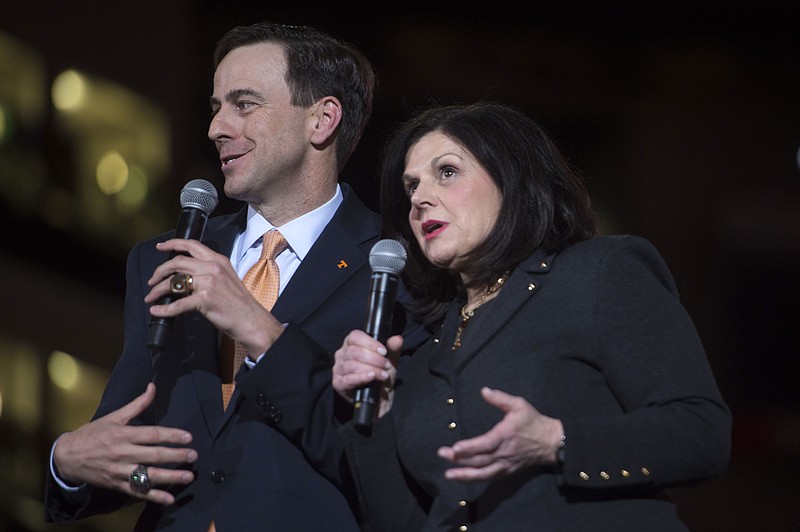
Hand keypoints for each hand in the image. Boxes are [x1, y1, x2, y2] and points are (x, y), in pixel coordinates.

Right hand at [53, 383, 196, 504]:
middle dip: (176, 456)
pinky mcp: (117, 485)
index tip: (188, 437)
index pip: (152, 435)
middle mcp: (123, 453)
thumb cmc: (93, 434)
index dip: (171, 435)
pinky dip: (154, 497)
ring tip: (188, 477)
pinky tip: (169, 499)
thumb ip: (137, 404)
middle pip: (153, 455)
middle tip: (193, 456)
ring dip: (170, 478)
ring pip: (148, 476)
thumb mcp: (114, 416)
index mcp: (123, 434)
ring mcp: (120, 471)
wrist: (68, 456)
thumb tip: (153, 387)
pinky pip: (138, 492)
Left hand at [144, 238, 283, 358]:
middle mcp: (213, 268)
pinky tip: (157, 311)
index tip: (160, 247)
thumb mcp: (227, 280)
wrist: (252, 320)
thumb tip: (186, 277)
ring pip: (174, 282)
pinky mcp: (205, 299)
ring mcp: (209, 283)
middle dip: (159, 271)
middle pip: (177, 262)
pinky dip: (164, 309)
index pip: (192, 245)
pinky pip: (178, 304)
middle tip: (152, 280)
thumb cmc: (240, 304)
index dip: (172, 244)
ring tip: (151, 297)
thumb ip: (209, 273)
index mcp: (218, 261)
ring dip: (158, 290)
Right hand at [333, 330, 401, 415]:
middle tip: (386, 365)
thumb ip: (393, 349)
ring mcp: (338, 369)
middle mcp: (342, 354)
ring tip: (383, 374)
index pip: (355, 336)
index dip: (370, 343)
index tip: (384, 351)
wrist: (380, 400)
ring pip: (352, 365)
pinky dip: (362, 377)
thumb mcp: (389, 361)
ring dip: (371, 369)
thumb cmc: (381, 377)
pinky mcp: (338, 383)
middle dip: (374, 358)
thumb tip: (397, 339)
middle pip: (355, 351)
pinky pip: (349, 379)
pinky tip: (371, 377)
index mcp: (351, 344)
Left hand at [437, 387, 563, 481]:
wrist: (551, 442)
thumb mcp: (519, 405)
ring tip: (448, 474)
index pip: (486, 444)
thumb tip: (484, 390)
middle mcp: (504, 453)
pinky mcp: (507, 471)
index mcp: (506, 435)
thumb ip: (500, 398)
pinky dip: (475, 479)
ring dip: (465, 475)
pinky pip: (489, 477)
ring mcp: (506, 464)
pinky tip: (463, 478)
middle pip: (480, 459)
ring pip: (483, 473)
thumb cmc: (533, 422)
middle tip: (442, 454)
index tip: (456, 448)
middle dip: (460, 459)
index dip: (470, 447)